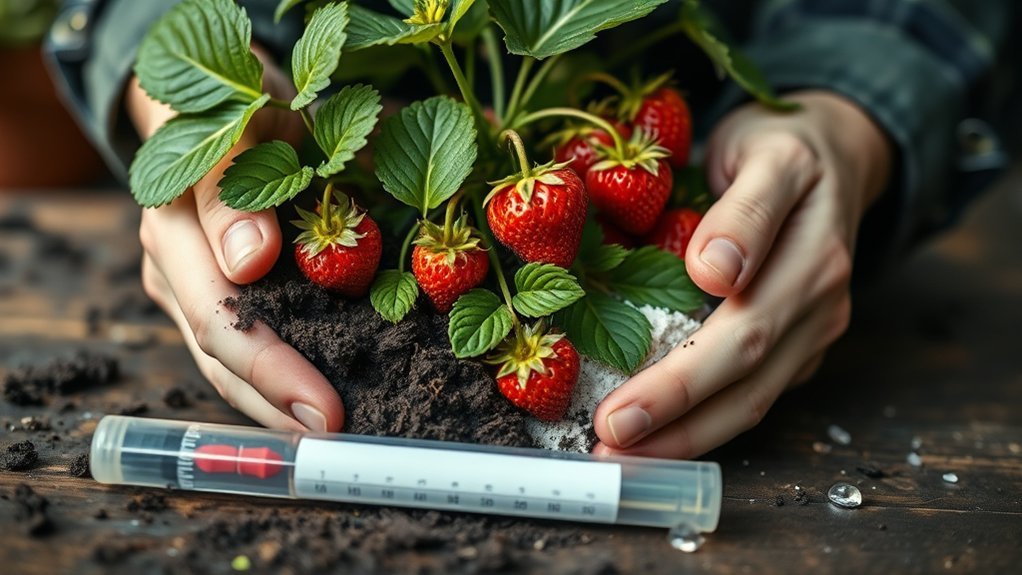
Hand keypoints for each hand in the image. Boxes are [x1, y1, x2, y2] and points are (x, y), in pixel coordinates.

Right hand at [127, 53, 343, 432]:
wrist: (226, 104)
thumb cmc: (241, 108)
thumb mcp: (243, 125)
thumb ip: (234, 188)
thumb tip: (250, 261)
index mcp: (176, 233)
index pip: (224, 323)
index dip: (276, 373)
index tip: (329, 410)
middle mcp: (176, 271)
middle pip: (223, 360)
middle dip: (281, 407)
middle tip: (341, 441)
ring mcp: (191, 288)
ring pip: (229, 366)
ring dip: (278, 407)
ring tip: (332, 439)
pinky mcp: (217, 293)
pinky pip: (245, 348)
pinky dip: (280, 379)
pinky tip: (317, 402)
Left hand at [592, 91, 891, 457]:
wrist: (834, 150)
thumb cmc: (784, 149)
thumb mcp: (768, 154)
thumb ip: (747, 209)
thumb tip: (716, 272)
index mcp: (812, 261)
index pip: (738, 336)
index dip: (676, 384)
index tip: (618, 414)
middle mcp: (819, 307)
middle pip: (744, 382)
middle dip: (671, 425)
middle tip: (604, 450)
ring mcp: (812, 331)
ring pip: (752, 402)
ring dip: (686, 440)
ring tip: (623, 462)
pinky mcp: (799, 343)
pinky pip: (753, 393)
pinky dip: (705, 421)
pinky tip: (658, 435)